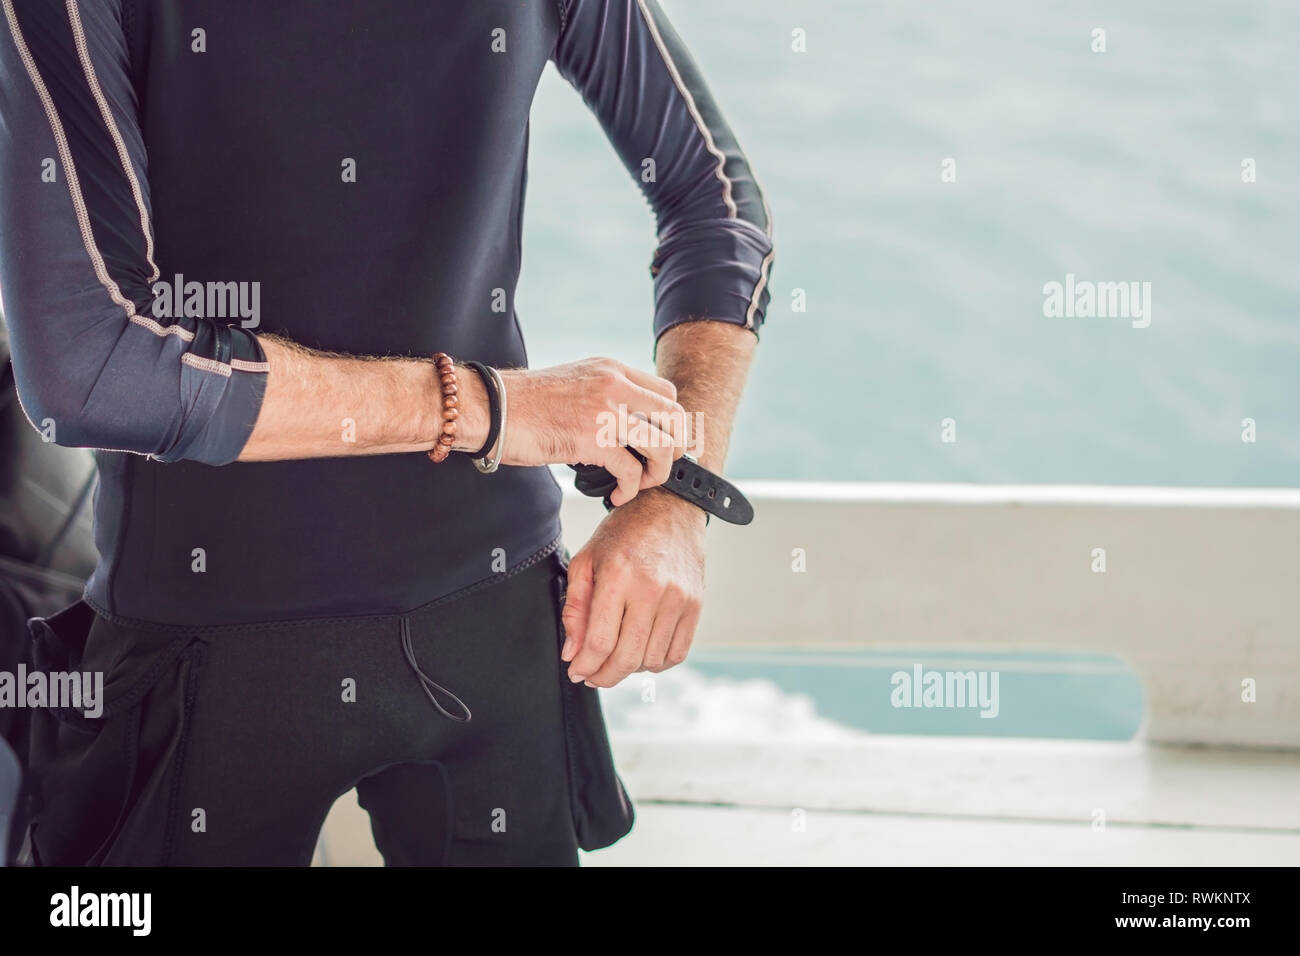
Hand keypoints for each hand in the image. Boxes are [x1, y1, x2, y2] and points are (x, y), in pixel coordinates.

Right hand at [455, 358, 684, 505]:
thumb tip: (629, 425)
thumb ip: (604, 395)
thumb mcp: (575, 384)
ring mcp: (605, 410)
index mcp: (612, 370)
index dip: (671, 424)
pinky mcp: (591, 439)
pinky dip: (629, 489)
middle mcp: (615, 385)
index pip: (666, 393)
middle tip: (659, 465)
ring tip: (639, 484)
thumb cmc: (524, 403)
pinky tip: (617, 494)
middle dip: (675, 447)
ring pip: (661, 444)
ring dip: (657, 472)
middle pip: (675, 417)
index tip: (662, 444)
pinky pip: (631, 470)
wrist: (490, 407)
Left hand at [560, 488, 706, 686]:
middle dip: (604, 676)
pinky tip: (642, 652)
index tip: (576, 671)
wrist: (670, 509)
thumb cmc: (625, 533)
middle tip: (593, 676)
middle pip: (626, 658)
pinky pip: (677, 653)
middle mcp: (652, 589)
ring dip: (630, 668)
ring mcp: (678, 599)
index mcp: (618, 576)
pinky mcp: (695, 605)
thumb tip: (572, 653)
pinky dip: (657, 662)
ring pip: (651, 660)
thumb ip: (575, 609)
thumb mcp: (587, 560)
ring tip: (618, 656)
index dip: (584, 666)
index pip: (600, 642)